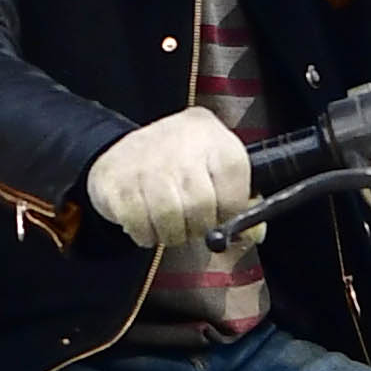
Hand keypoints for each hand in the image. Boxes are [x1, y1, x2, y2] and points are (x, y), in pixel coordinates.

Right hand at [86, 107, 253, 249]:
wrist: (121, 149)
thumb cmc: (178, 164)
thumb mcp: (214, 168)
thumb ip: (239, 200)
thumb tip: (254, 233)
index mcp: (212, 137)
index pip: (234, 191)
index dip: (229, 214)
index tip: (220, 217)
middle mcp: (180, 142)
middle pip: (201, 207)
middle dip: (197, 227)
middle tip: (190, 224)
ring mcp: (145, 160)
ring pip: (169, 218)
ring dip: (171, 234)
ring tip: (168, 224)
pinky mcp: (116, 179)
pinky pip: (138, 223)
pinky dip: (144, 233)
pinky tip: (146, 221)